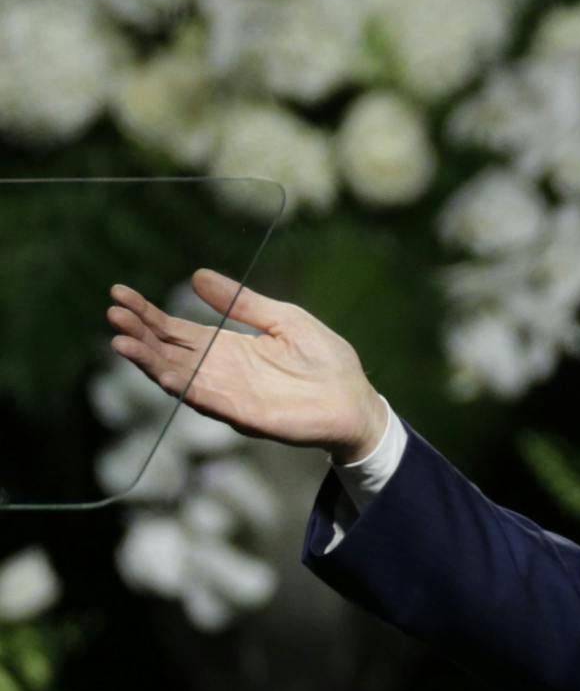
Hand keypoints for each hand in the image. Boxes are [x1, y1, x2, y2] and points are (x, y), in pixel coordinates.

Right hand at [107, 268, 387, 463]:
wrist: (355, 401)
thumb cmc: (324, 360)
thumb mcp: (283, 319)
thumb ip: (242, 302)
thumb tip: (197, 276)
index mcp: (227, 346)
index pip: (176, 329)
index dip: (147, 314)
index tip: (119, 294)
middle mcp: (220, 371)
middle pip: (169, 351)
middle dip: (140, 334)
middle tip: (113, 314)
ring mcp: (230, 393)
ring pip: (180, 377)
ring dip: (150, 362)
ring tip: (122, 343)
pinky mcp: (246, 414)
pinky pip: (210, 401)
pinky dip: (186, 388)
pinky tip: (165, 374)